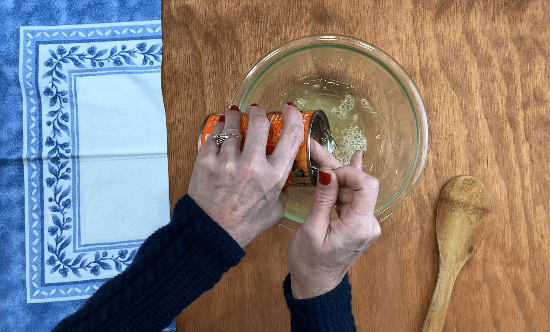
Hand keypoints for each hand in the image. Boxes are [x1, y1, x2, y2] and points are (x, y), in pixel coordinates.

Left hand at [188, 104, 303, 247]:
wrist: (210, 234)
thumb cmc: (243, 225)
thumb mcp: (274, 212)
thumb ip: (283, 192)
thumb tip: (286, 178)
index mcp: (273, 178)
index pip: (291, 136)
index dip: (293, 117)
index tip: (289, 109)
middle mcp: (252, 166)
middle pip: (260, 123)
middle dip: (259, 112)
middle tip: (256, 111)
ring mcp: (227, 162)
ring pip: (234, 125)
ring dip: (236, 117)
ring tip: (235, 115)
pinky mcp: (206, 161)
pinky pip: (214, 135)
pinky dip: (219, 129)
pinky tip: (221, 128)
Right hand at [288, 139, 380, 298]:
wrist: (316, 285)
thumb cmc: (310, 263)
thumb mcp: (311, 229)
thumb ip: (323, 199)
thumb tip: (328, 171)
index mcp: (358, 226)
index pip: (367, 186)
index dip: (349, 171)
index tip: (326, 170)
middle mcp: (368, 224)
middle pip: (360, 185)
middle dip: (338, 169)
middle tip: (315, 151)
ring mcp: (366, 223)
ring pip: (355, 189)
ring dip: (337, 175)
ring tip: (318, 157)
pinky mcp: (359, 223)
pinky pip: (355, 198)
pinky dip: (346, 184)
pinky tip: (355, 159)